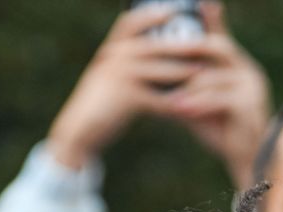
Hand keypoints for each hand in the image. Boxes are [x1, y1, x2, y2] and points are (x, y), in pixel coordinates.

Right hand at [45, 3, 218, 171]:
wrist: (78, 129)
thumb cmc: (98, 103)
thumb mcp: (108, 76)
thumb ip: (127, 64)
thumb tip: (151, 56)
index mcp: (111, 49)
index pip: (130, 23)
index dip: (151, 14)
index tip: (173, 10)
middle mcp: (114, 57)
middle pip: (154, 45)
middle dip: (180, 44)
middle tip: (204, 43)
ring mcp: (119, 77)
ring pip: (158, 69)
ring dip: (182, 71)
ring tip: (202, 72)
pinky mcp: (125, 98)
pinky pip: (155, 98)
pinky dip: (172, 103)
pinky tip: (187, 106)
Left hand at [156, 4, 270, 186]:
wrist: (245, 160)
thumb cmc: (220, 131)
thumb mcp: (198, 104)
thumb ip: (184, 88)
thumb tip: (155, 76)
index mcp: (238, 66)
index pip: (220, 38)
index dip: (206, 23)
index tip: (189, 15)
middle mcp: (249, 71)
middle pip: (220, 47)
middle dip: (190, 48)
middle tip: (163, 50)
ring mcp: (252, 87)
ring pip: (214, 77)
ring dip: (188, 86)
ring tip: (167, 96)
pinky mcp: (250, 106)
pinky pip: (220, 99)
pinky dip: (198, 103)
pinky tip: (180, 110)